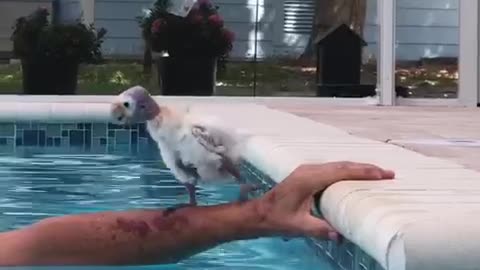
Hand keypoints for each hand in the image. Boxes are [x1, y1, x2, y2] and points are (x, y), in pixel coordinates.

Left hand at [257, 162, 394, 240]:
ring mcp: (307, 170)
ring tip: (377, 174)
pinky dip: (347, 171)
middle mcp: (309, 170)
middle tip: (388, 174)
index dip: (364, 171)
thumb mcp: (299, 226)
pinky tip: (355, 177)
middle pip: (342, 165)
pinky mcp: (306, 174)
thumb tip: (341, 235)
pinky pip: (331, 169)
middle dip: (366, 168)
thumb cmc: (277, 219)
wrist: (258, 213)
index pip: (342, 171)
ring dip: (357, 168)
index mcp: (308, 179)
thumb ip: (320, 229)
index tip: (383, 174)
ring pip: (337, 165)